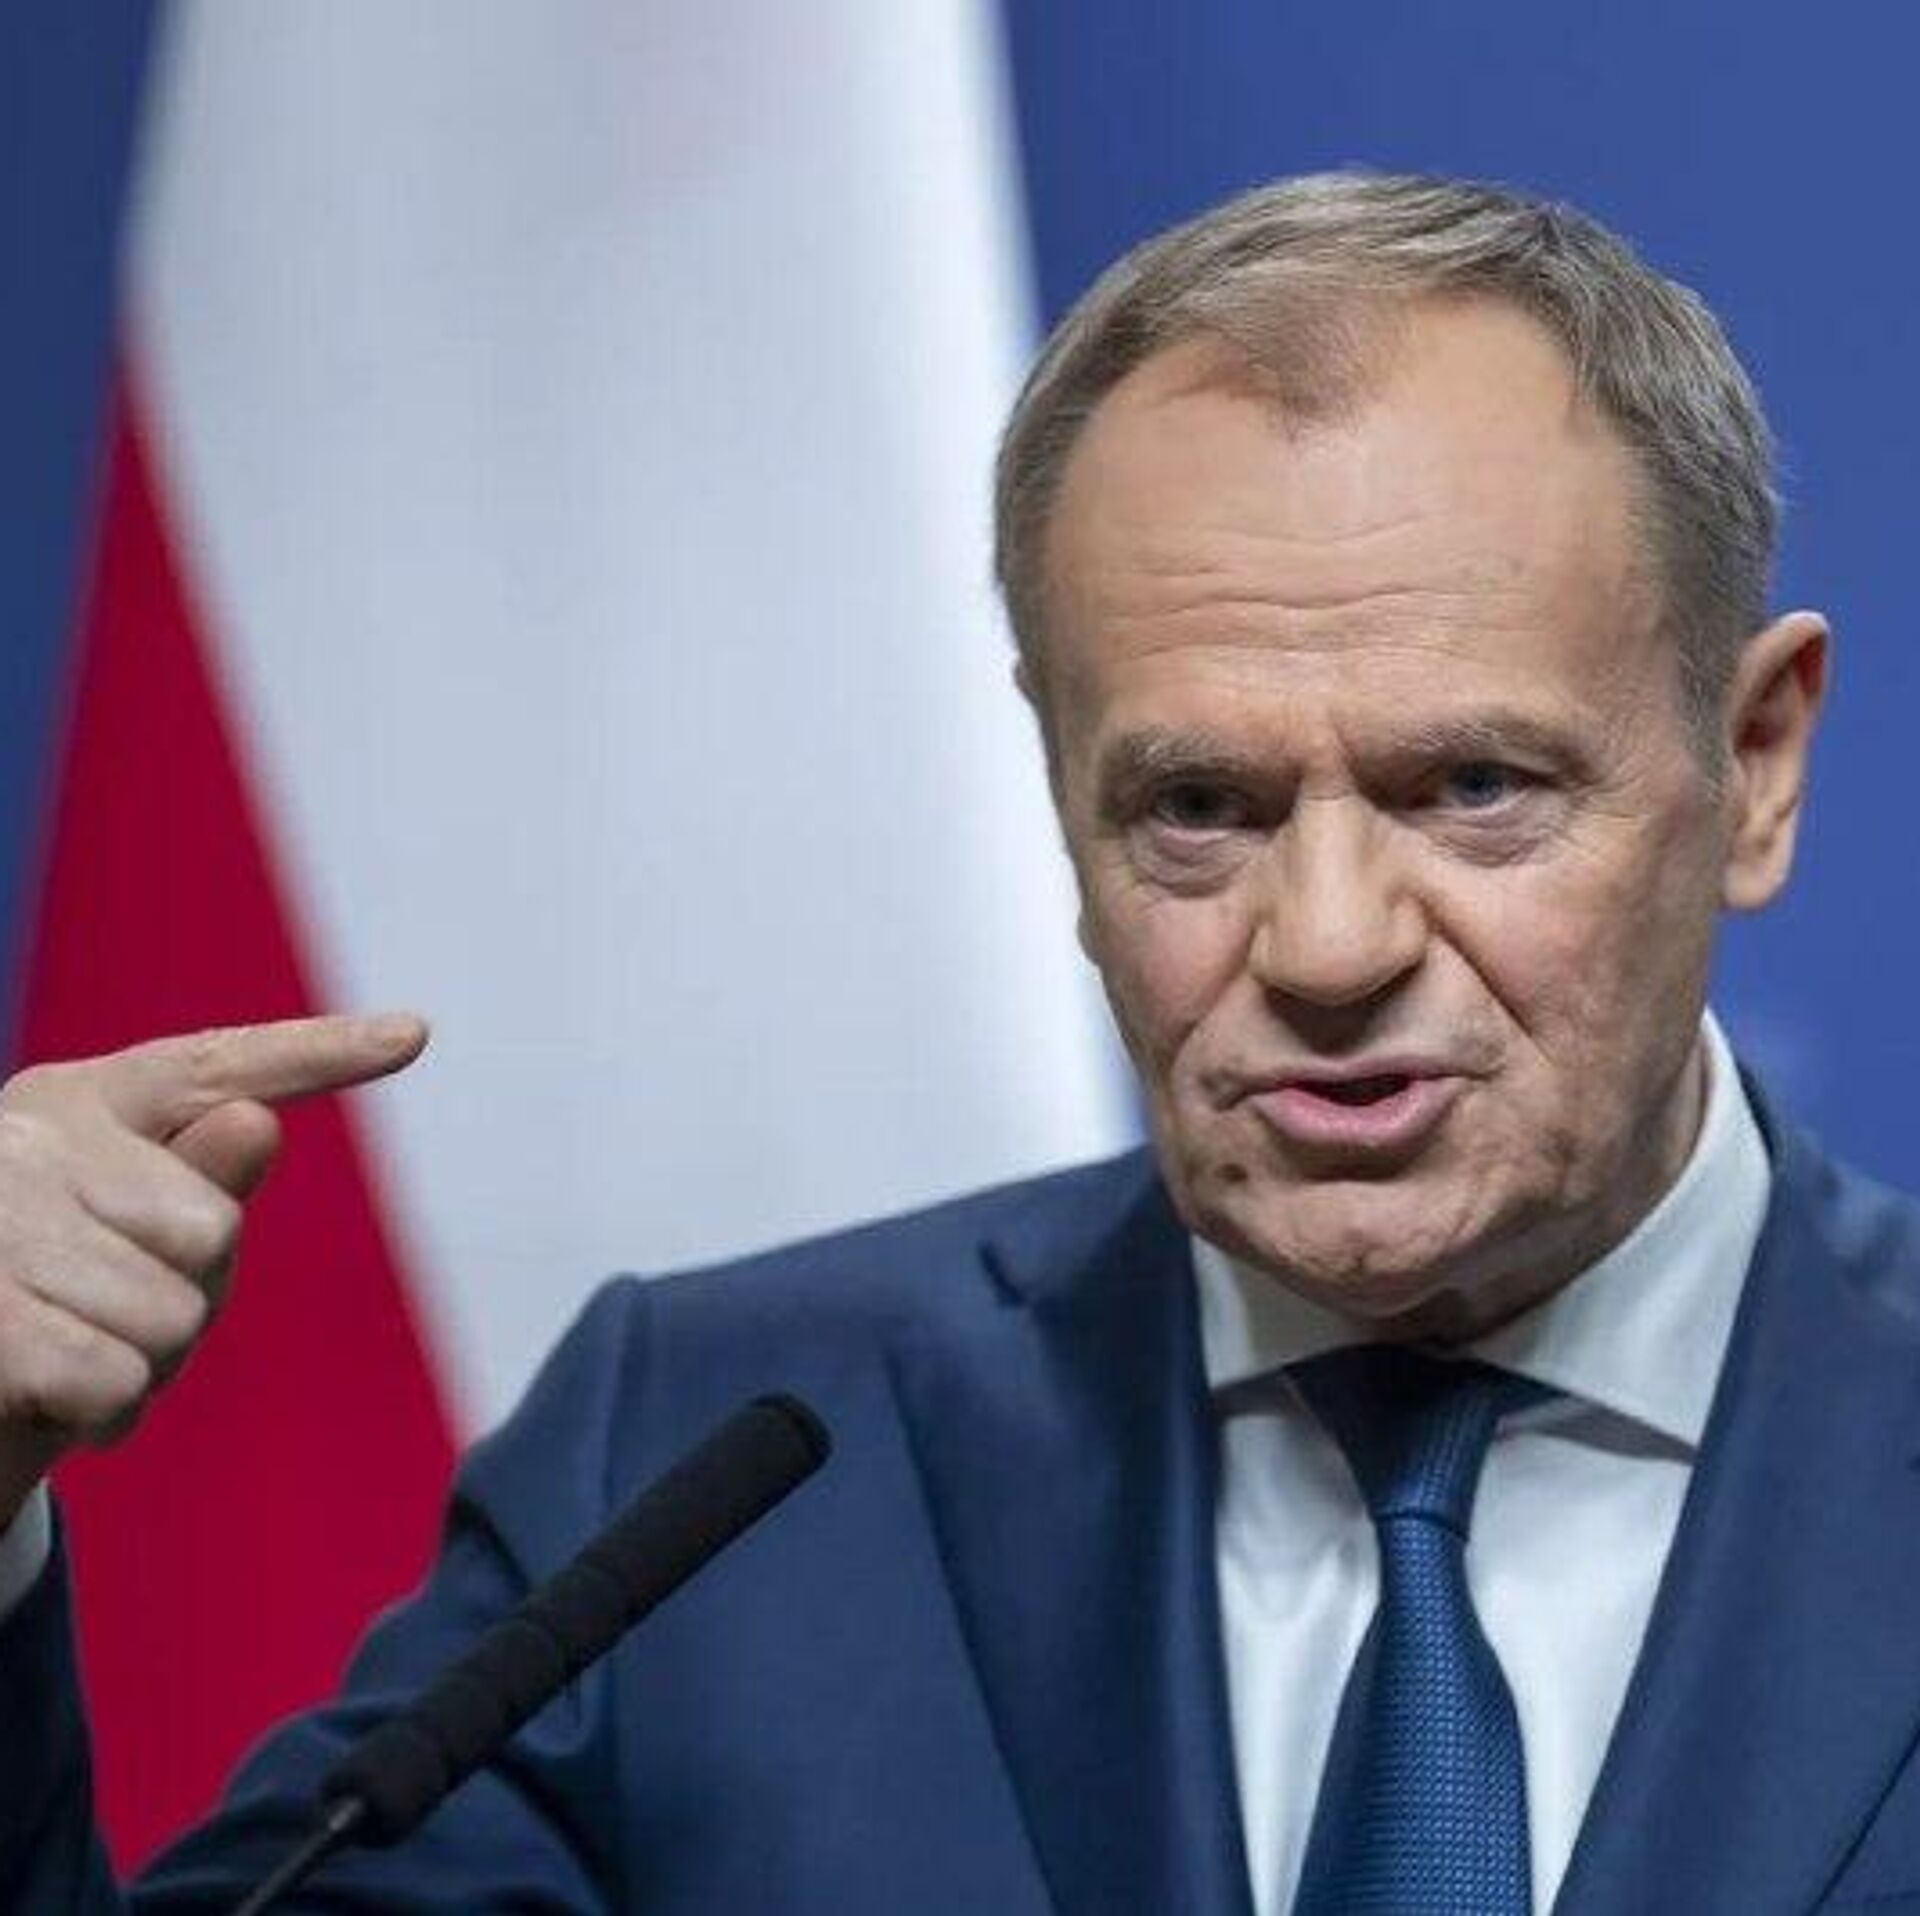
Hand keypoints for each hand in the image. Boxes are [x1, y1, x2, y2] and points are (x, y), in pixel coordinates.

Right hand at [0, 1013, 428, 1528]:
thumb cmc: (60, 1298)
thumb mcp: (136, 1235)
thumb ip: (201, 1181)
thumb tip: (254, 1121)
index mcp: (83, 1101)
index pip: (216, 1065)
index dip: (320, 1052)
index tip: (415, 1034)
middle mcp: (30, 1139)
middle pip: (213, 1231)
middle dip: (187, 1299)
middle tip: (112, 1312)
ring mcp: (0, 1224)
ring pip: (172, 1317)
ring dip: (144, 1364)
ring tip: (77, 1346)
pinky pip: (116, 1379)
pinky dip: (106, 1411)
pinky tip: (53, 1395)